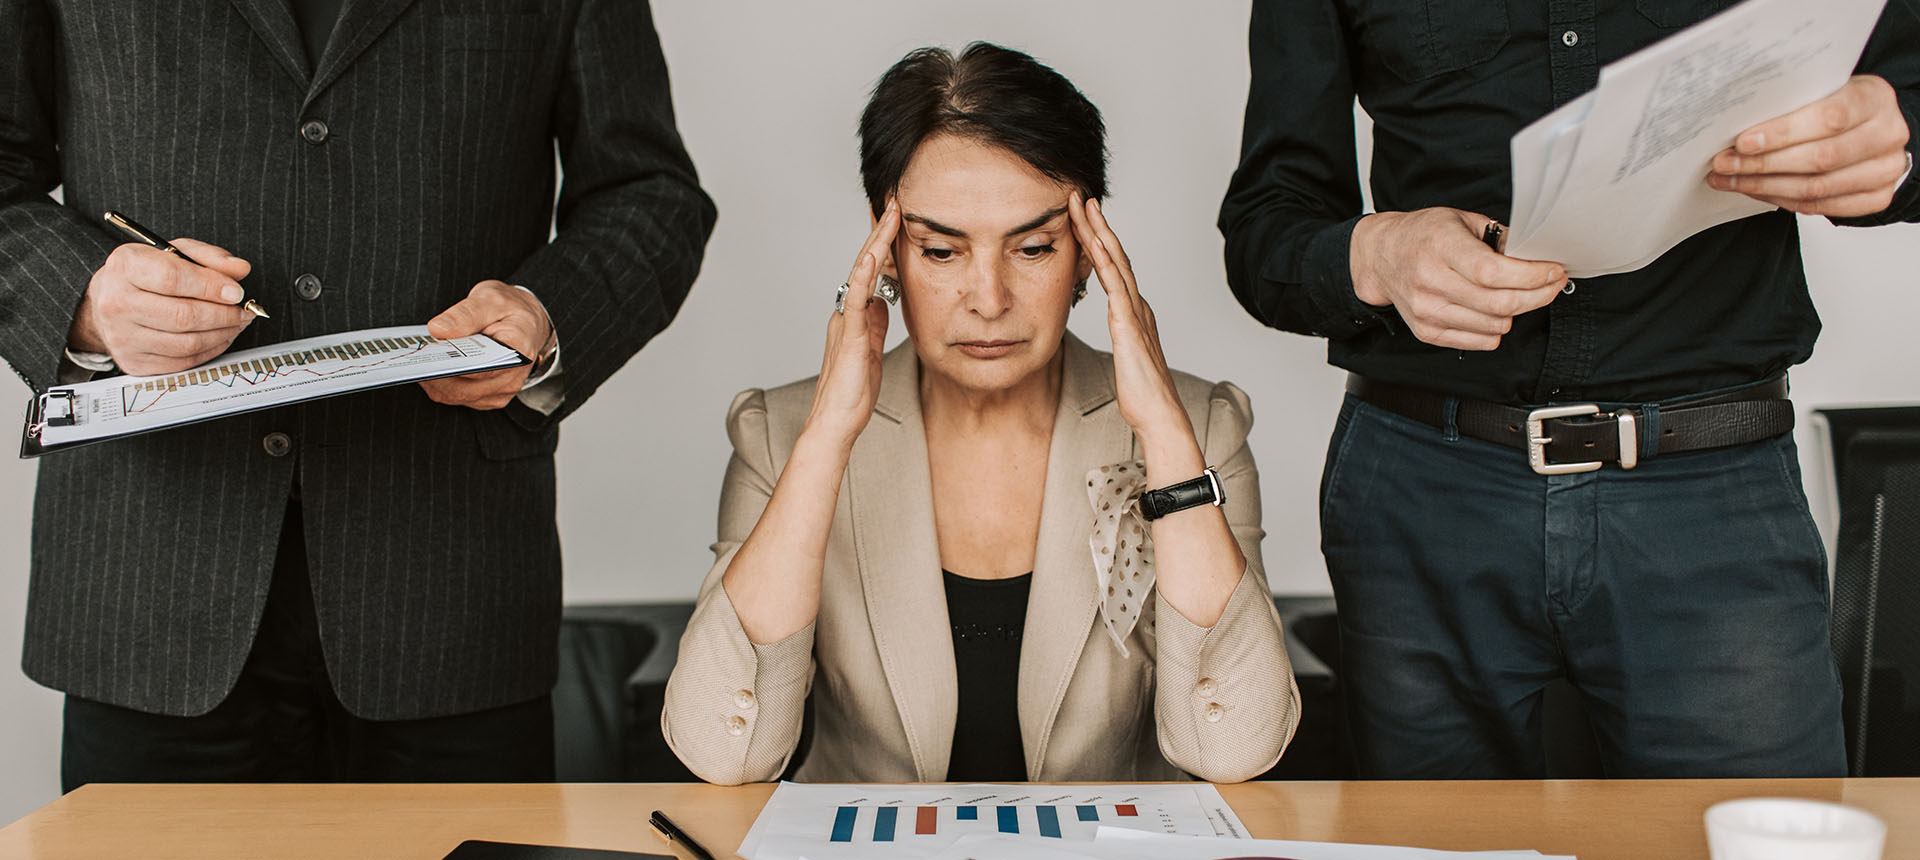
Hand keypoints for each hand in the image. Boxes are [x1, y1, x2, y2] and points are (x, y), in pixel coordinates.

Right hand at [69, 239, 254, 375]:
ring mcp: (123, 337)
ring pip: (187, 343)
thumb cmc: (146, 274)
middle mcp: (117, 303)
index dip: (211, 286)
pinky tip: (220, 336)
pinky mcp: (134, 362)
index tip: (236, 292)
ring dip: (222, 334)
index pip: (172, 279)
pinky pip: (184, 361)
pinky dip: (211, 350)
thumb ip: (209, 257)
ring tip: (236, 322)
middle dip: (224, 315)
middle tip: (244, 310)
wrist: (109, 302)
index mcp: (126, 267)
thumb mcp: (174, 252)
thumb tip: (240, 269)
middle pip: (183, 316)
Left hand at [419, 280, 552, 409]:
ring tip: (422, 358)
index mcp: (518, 350)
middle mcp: (512, 377)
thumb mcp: (490, 299)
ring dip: (434, 380)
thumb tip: (438, 329)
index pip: (479, 367)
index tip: (428, 353)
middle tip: (416, 355)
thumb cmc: (509, 309)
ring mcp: (502, 391)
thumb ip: (466, 313)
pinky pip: (458, 398)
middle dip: (435, 373)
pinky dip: (441, 385)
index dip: (450, 363)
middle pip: (464, 388)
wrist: (527, 323)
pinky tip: (434, 366)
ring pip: (456, 396)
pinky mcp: (490, 397)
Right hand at [800, 199, 898, 449]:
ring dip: (877, 241)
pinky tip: (874, 254)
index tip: (900, 220)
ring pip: (862, 272)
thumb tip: (883, 302)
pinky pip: (856, 298)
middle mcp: (847, 312)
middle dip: (882, 232)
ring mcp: (846, 321)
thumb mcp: (872, 350)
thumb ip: (875, 325)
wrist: (836, 422)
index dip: (886, 245)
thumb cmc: (853, 394)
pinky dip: (865, 275)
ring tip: (890, 214)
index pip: (873, 272)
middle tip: (897, 201)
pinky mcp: (850, 335)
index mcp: (855, 316)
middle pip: (867, 263)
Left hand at [1067, 192, 1193, 456]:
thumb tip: (1122, 334)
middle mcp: (1137, 306)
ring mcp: (1135, 313)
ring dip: (1099, 232)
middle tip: (1081, 197)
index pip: (1114, 268)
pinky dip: (1104, 261)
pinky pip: (1115, 285)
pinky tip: (1093, 242)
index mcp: (1134, 313)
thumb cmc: (1142, 396)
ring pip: (1115, 262)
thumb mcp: (1127, 361)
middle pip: (1115, 256)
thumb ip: (1125, 341)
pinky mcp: (1129, 325)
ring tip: (1084, 206)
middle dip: (1097, 224)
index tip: (1083, 218)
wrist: (1159, 415)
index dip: (1099, 241)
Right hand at [1350, 208, 1566, 350]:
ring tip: (1520, 294)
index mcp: (1440, 247)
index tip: (1554, 271)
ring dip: (1518, 312)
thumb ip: (1498, 238)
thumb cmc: (1423, 235)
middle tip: (1552, 284)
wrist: (1382, 256)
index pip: (1493, 273)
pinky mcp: (1427, 331)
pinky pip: (1480, 341)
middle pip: (1499, 304)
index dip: (1532, 276)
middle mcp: (1430, 281)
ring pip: (1495, 326)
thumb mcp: (1461, 220)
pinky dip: (1497, 328)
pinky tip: (1495, 310)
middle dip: (1538, 295)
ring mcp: (1427, 311)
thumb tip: (1536, 256)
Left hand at [1709, 75, 1911, 216]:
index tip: (1742, 142)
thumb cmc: (1841, 106)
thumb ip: (1793, 104)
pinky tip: (1755, 190)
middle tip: (1724, 164)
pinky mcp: (1878, 197)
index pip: (1828, 117)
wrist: (1873, 130)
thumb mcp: (1824, 92)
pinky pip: (1821, 206)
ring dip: (1764, 186)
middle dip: (1763, 164)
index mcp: (1874, 98)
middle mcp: (1888, 134)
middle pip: (1820, 157)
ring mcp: (1886, 169)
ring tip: (1729, 180)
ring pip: (1817, 187)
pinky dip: (1781, 200)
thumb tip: (1736, 124)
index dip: (1782, 133)